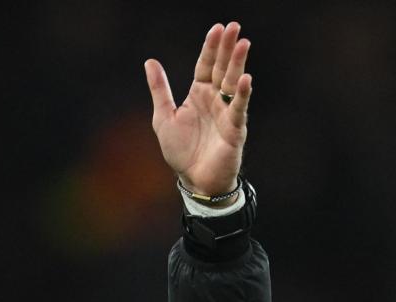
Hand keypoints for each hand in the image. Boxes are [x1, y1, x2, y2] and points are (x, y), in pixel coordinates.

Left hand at [144, 22, 252, 196]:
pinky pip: (239, 109)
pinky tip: (246, 79)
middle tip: (234, 27)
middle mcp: (214, 99)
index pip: (205, 65)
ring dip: (238, 64)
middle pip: (222, 68)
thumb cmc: (181, 151)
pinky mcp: (234, 129)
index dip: (211, 48)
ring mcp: (226, 112)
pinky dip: (243, 94)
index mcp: (198, 94)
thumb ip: (159, 90)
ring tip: (243, 44)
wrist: (194, 180)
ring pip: (233, 83)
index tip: (217, 28)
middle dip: (228, 48)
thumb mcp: (163, 117)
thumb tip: (150, 61)